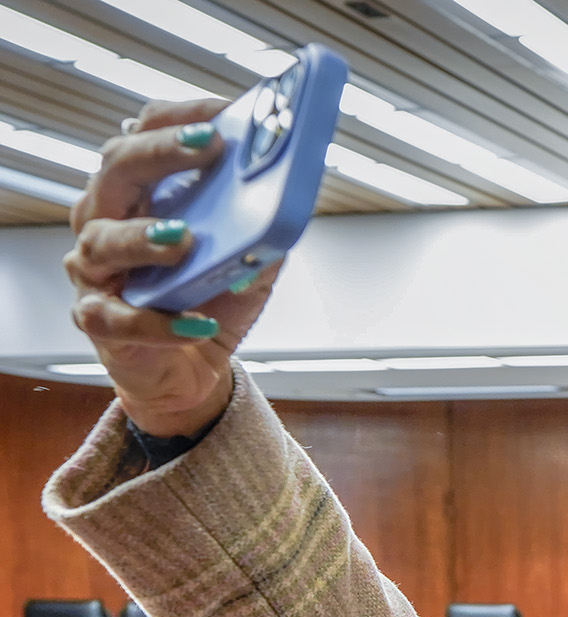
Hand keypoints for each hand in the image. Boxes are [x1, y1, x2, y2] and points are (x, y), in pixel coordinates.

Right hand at [65, 98, 281, 436]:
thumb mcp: (247, 261)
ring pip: (104, 240)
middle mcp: (107, 219)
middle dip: (162, 153)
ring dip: (146, 236)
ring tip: (185, 238)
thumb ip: (263, 230)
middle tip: (208, 145)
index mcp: (139, 192)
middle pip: (118, 170)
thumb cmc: (207, 302)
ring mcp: (96, 270)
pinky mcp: (99, 322)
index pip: (145, 134)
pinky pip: (119, 318)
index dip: (181, 117)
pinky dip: (159, 322)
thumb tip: (290, 199)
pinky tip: (196, 322)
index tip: (224, 112)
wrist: (188, 371)